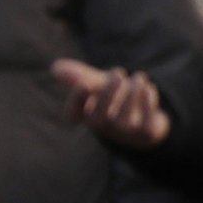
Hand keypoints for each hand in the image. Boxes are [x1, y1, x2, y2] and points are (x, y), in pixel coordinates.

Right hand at [51, 59, 169, 147]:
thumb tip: (55, 68)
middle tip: (118, 72)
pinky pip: (146, 124)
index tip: (85, 83)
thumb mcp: (97, 85)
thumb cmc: (114, 98)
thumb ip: (78, 76)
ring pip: (124, 120)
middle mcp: (103, 127)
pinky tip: (148, 88)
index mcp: (86, 116)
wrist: (145, 119)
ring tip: (138, 78)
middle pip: (99, 118)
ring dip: (132, 96)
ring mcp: (124, 133)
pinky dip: (147, 104)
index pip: (73, 114)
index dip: (77, 100)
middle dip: (108, 93)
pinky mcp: (146, 134)